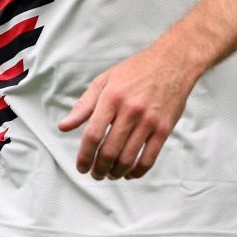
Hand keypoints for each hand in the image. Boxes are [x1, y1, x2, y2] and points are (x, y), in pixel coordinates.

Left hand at [58, 42, 201, 180]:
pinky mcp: (164, 128)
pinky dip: (137, 171)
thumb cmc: (136, 71)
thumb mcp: (104, 81)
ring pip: (128, 158)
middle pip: (109, 151)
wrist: (173, 62)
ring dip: (116, 172)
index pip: (93, 135)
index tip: (81, 167)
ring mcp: (149, 121)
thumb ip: (83, 106)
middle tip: (95, 174)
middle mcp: (130, 111)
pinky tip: (130, 173)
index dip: (84, 156)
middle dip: (99, 169)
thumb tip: (64, 127)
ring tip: (110, 174)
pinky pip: (149, 158)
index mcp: (111, 98)